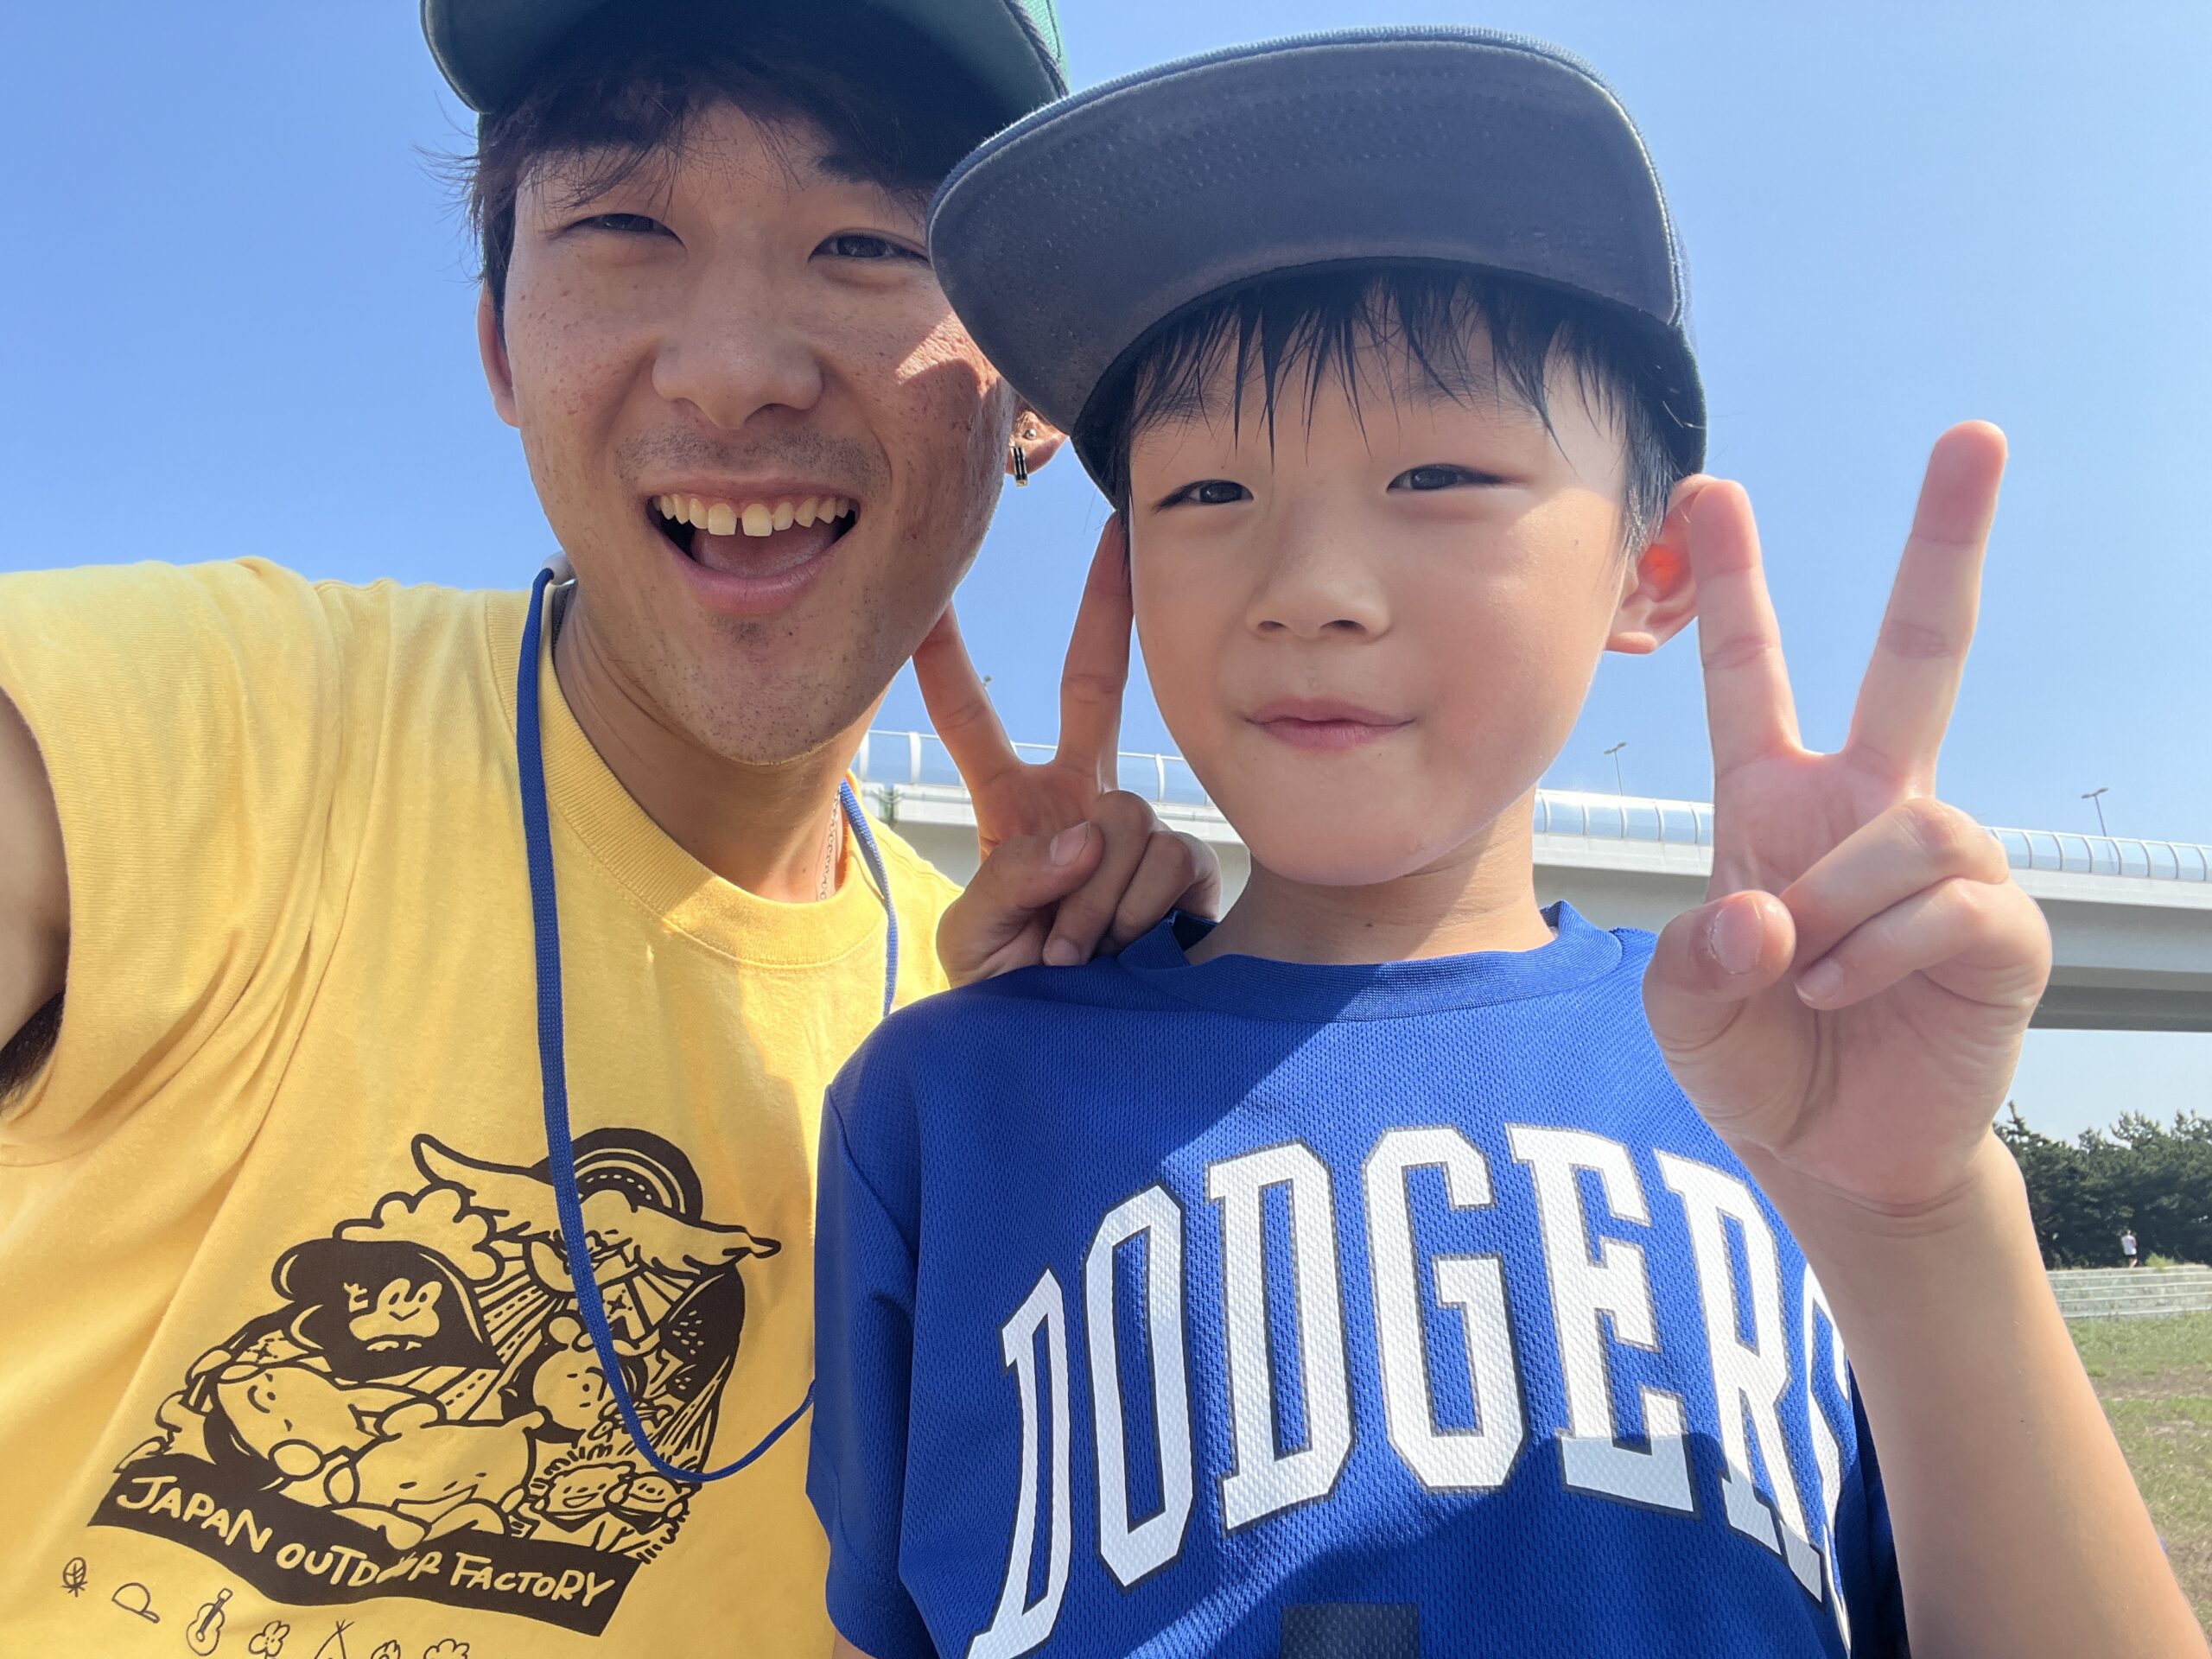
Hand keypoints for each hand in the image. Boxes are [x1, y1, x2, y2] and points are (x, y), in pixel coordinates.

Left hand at [920, 519, 1220, 985]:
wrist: (1067, 1060)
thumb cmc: (1007, 1002)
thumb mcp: (973, 943)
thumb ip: (1011, 878)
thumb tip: (1086, 832)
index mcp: (1013, 810)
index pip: (975, 725)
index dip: (947, 666)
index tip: (925, 599)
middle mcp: (1081, 803)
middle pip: (1095, 689)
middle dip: (1105, 612)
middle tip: (1117, 532)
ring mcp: (1135, 833)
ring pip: (1125, 813)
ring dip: (1095, 895)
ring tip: (1074, 956)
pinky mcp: (1186, 872)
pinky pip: (1168, 858)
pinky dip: (1136, 908)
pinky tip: (1129, 950)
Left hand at [1643, 423, 2051, 1221]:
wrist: (1829, 1154)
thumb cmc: (1751, 1059)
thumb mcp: (1680, 1006)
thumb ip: (1695, 957)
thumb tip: (1770, 916)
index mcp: (1776, 801)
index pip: (1752, 674)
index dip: (1734, 586)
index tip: (1709, 486)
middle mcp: (1869, 807)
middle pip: (1918, 653)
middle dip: (1945, 543)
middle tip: (1975, 432)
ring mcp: (1944, 862)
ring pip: (1912, 821)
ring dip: (1840, 906)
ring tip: (1801, 976)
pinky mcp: (2002, 929)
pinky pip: (1947, 904)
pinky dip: (1876, 955)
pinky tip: (1841, 994)